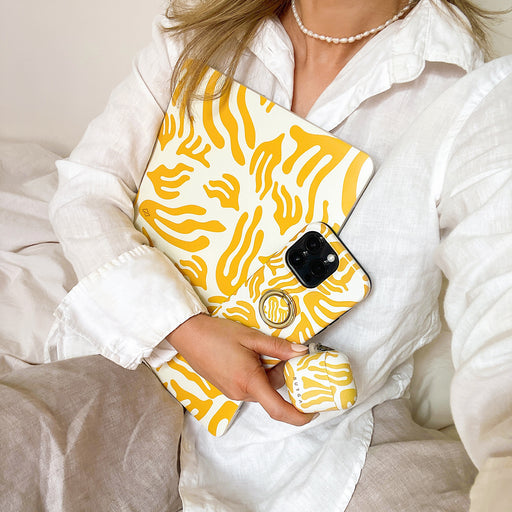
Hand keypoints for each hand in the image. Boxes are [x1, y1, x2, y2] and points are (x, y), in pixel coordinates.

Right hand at [166, 313, 314, 425]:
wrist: (188, 334)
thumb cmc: (216, 334)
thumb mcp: (251, 337)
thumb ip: (278, 347)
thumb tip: (301, 352)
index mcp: (249, 382)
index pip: (278, 409)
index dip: (298, 416)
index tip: (312, 413)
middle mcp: (240, 392)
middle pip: (272, 393)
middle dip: (283, 375)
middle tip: (287, 353)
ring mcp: (231, 392)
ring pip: (261, 388)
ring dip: (269, 373)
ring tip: (263, 349)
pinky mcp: (226, 388)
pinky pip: (250, 386)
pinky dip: (257, 374)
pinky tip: (251, 355)